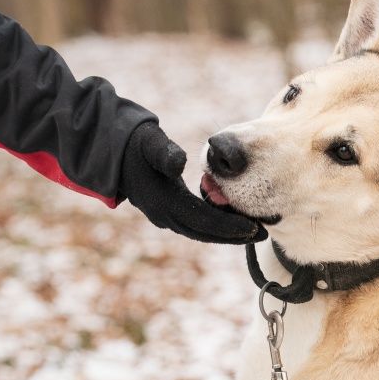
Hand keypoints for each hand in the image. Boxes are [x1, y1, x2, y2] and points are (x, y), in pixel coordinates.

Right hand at [119, 122, 266, 243]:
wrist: (114, 154)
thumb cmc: (137, 144)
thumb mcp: (151, 142)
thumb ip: (165, 153)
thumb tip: (180, 164)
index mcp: (164, 201)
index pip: (204, 220)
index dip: (230, 226)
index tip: (255, 228)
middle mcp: (165, 216)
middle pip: (206, 233)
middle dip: (235, 236)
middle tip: (264, 235)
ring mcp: (165, 218)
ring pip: (202, 233)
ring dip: (227, 235)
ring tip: (254, 233)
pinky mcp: (168, 214)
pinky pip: (196, 227)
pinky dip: (216, 228)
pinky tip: (234, 223)